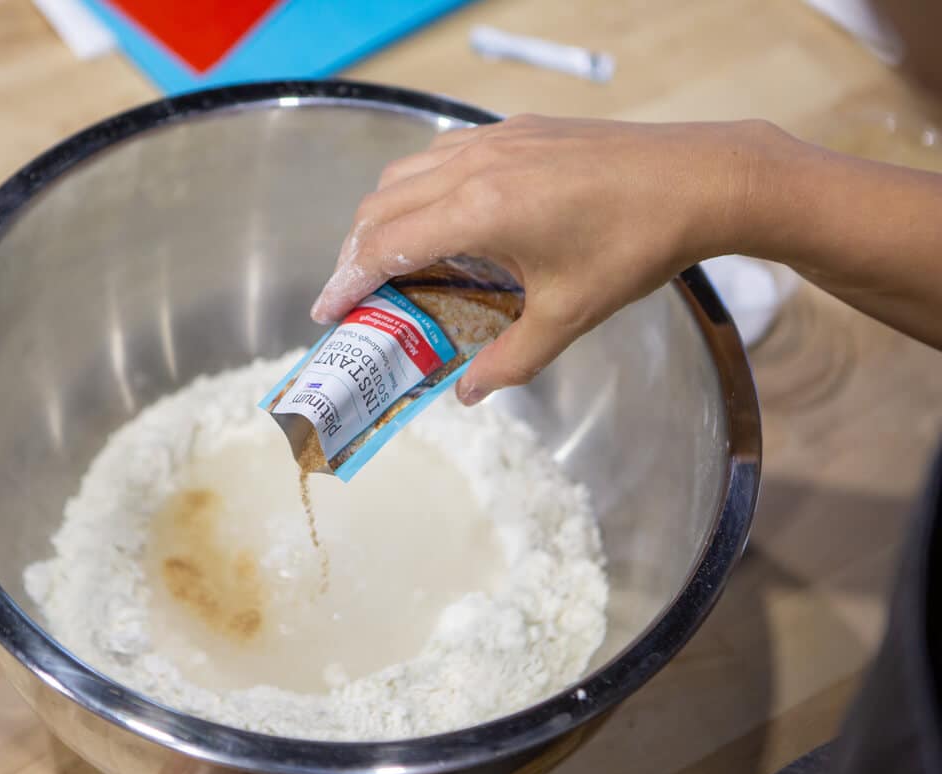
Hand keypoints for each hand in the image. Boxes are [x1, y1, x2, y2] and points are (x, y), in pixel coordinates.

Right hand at [310, 115, 779, 403]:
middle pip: (381, 207)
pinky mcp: (516, 129)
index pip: (386, 245)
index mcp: (480, 211)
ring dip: (384, 217)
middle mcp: (474, 166)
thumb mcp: (568, 315)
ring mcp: (494, 139)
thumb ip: (511, 359)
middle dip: (355, 253)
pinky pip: (441, 153)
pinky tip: (440, 216)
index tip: (326, 310)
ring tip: (388, 260)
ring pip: (406, 173)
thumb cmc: (635, 246)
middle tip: (353, 296)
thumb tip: (469, 393)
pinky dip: (419, 187)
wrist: (698, 178)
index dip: (347, 280)